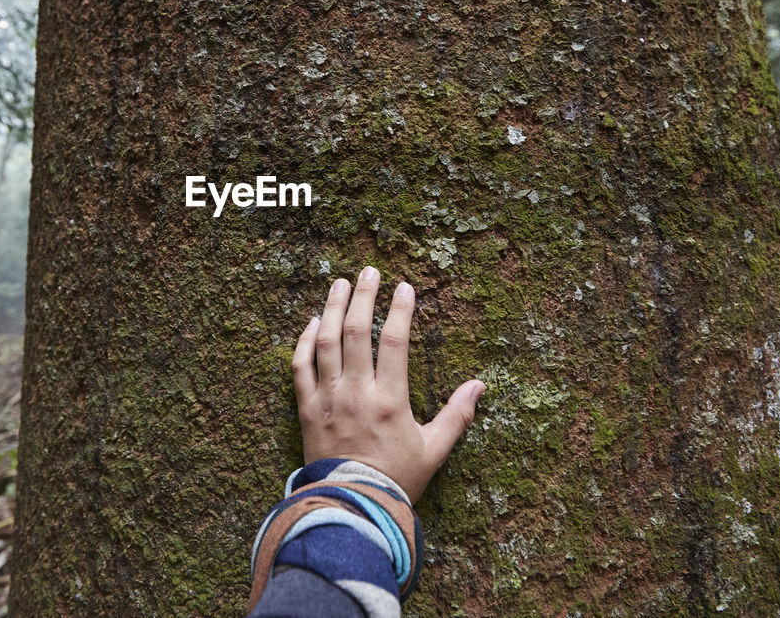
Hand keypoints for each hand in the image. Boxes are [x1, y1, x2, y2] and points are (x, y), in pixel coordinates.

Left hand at [292, 266, 485, 501]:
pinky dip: (304, 342)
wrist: (352, 509)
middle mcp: (356, 393)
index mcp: (389, 401)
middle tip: (370, 272)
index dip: (400, 310)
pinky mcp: (307, 410)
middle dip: (364, 297)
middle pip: (357, 332)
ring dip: (333, 309)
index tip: (405, 288)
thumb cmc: (397, 482)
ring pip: (326, 342)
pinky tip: (313, 323)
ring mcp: (328, 399)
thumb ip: (456, 415)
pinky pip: (300, 368)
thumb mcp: (434, 451)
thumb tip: (479, 386)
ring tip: (339, 284)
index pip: (395, 342)